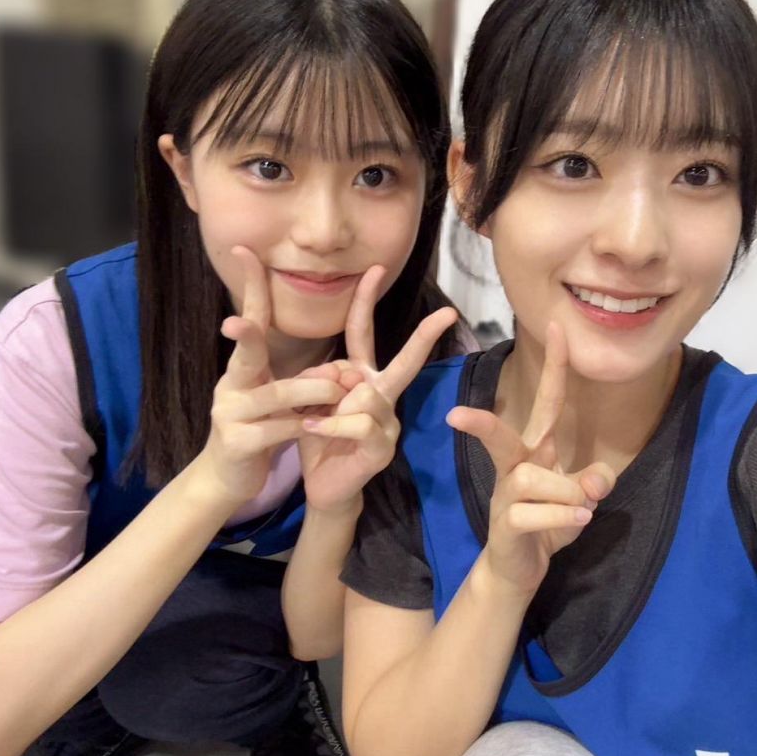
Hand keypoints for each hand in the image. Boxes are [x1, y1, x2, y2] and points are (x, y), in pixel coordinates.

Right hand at [199, 246, 348, 507]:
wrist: (230, 478)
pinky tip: (315, 428)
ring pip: (272, 395)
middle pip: (245, 353)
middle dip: (244, 335)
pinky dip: (300, 428)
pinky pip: (275, 430)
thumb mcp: (282, 399)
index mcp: (244, 367)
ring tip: (337, 390)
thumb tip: (343, 370)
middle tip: (235, 322)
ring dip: (309, 391)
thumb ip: (306, 379)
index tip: (245, 251)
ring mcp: (229, 413)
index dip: (250, 287)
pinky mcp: (237, 442)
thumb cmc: (262, 429)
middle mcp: (231, 383)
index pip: (252, 320)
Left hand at [298, 265, 457, 515]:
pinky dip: (331, 424)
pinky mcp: (384, 448)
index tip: (374, 269)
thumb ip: (320, 378)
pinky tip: (312, 430)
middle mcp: (383, 395)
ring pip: (367, 393)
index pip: (363, 332)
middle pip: (405, 360)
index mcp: (362, 377)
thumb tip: (339, 373)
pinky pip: (360, 422)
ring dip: (330, 404)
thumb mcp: (308, 400)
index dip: (366, 301)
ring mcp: (389, 422)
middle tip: (448, 313)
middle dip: (426, 336)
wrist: (323, 486)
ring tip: (311, 421)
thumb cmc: (317, 439)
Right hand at [447, 323, 614, 597]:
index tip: (559, 328)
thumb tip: (597, 481)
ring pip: (534, 480)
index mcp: (536, 449)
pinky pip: (534, 513)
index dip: (555, 366)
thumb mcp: (581, 499)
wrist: (517, 570)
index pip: (547, 401)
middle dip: (481, 425)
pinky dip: (563, 519)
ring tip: (583, 511)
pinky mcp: (505, 524)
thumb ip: (594, 483)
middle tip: (456, 416)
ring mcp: (505, 495)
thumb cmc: (547, 523)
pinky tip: (577, 524)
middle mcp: (516, 465)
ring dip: (568, 495)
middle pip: (500, 436)